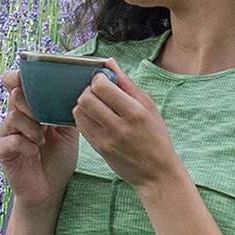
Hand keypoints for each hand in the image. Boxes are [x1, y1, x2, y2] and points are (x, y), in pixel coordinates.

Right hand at [0, 78, 79, 216]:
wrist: (51, 189)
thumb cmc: (58, 157)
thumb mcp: (68, 131)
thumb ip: (67, 111)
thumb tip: (79, 89)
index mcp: (30, 108)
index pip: (16, 84)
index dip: (18, 76)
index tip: (28, 76)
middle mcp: (16, 118)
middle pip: (15, 96)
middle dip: (31, 102)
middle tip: (44, 117)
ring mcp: (8, 134)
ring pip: (13, 117)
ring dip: (32, 127)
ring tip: (43, 139)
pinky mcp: (3, 152)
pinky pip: (10, 141)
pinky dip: (26, 145)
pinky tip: (35, 151)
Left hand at [66, 68, 181, 195]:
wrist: (156, 173)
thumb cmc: (156, 136)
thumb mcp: (148, 106)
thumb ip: (127, 83)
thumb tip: (108, 61)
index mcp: (135, 111)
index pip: (102, 87)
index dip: (98, 79)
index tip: (104, 80)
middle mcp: (119, 126)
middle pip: (86, 98)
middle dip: (88, 90)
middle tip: (97, 92)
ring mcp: (106, 140)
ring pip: (79, 111)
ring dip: (83, 103)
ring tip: (95, 104)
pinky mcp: (99, 149)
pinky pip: (81, 126)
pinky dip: (83, 117)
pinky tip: (94, 116)